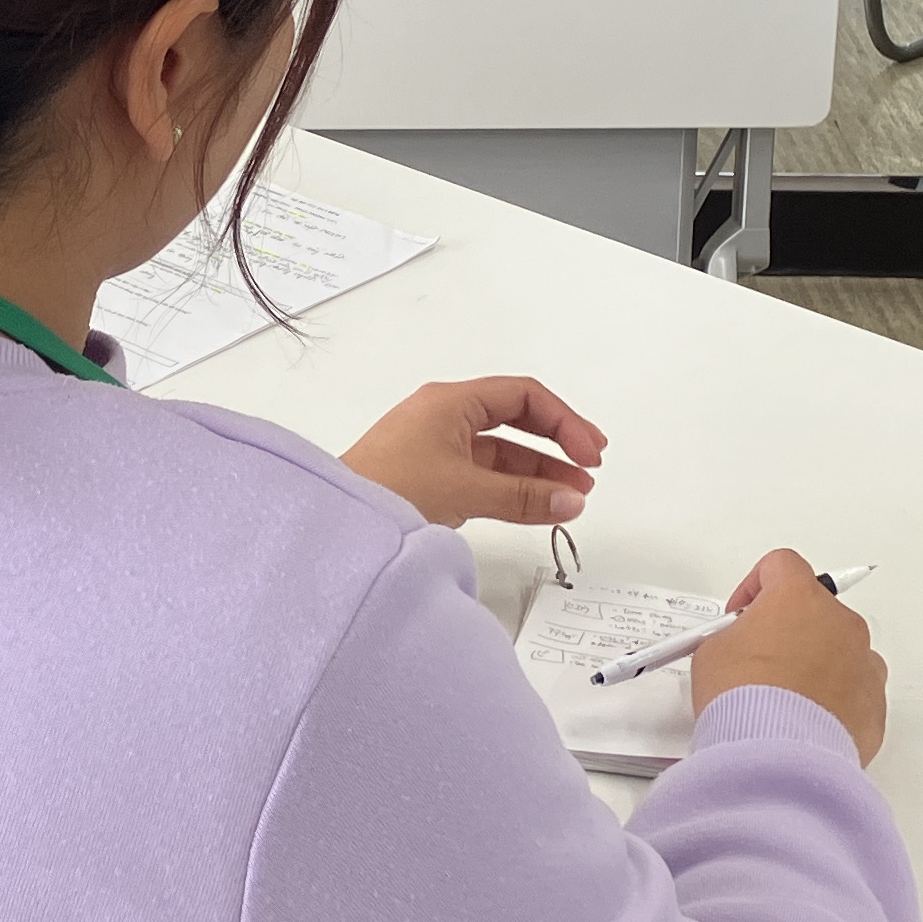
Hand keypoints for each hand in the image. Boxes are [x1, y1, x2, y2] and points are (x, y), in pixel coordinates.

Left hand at [340, 376, 604, 528]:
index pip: (523, 396)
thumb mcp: (464, 490)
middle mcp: (443, 417)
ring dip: (538, 473)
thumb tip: (571, 501)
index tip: (589, 452)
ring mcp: (435, 448)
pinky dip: (512, 489)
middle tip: (590, 466)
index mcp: (450, 402)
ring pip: (500, 453)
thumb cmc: (383, 489)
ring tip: (573, 498)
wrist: (332, 525)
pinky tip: (537, 506)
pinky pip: (483, 476)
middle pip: (515, 420)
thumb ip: (523, 498)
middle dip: (555, 443)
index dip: (563, 421)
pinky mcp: (429, 477)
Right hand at [690, 547, 886, 764]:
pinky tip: (804, 722)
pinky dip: (834, 701)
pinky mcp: (874, 702)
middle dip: (788, 630)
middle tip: (758, 660)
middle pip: (814, 611)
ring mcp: (863, 662)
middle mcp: (840, 623)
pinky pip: (855, 691)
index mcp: (799, 597)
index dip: (756, 586)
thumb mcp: (712, 653)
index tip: (743, 612)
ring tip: (782, 697)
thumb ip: (730, 636)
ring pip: (840, 651)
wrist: (775, 753)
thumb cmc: (745, 698)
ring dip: (815, 664)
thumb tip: (735, 647)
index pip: (781, 566)